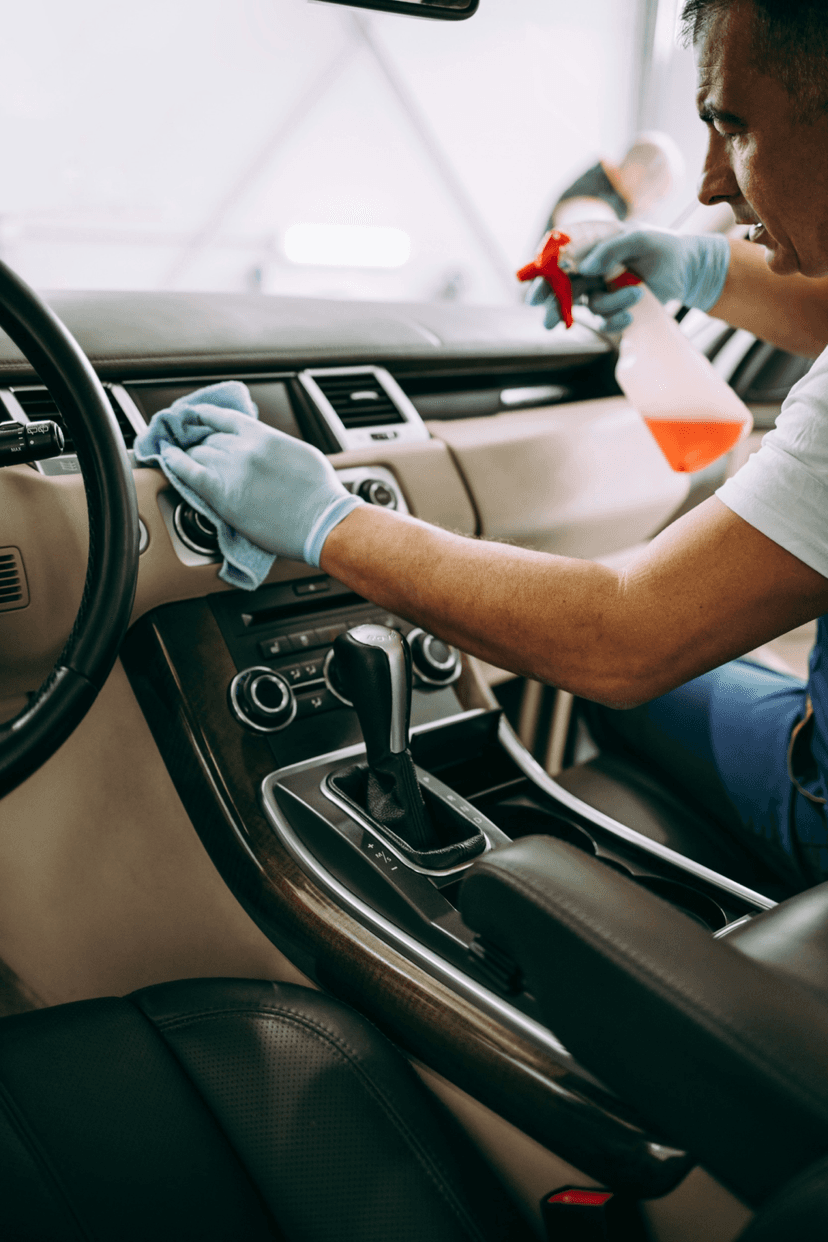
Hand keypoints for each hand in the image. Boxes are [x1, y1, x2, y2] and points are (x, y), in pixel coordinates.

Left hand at [162, 407, 362, 566]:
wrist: (322, 521)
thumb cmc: (320, 493)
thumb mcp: (299, 453)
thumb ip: (274, 444)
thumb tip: (261, 446)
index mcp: (263, 435)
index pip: (224, 418)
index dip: (206, 417)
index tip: (196, 417)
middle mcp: (243, 447)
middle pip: (208, 439)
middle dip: (201, 444)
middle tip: (195, 451)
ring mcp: (231, 469)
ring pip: (196, 453)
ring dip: (189, 456)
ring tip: (182, 459)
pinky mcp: (221, 494)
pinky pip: (186, 471)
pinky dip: (173, 462)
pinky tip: (166, 458)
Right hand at [529, 229, 730, 332]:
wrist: (687, 270)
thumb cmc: (663, 247)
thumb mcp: (640, 239)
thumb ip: (611, 249)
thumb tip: (585, 268)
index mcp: (589, 245)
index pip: (556, 259)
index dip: (541, 276)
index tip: (534, 295)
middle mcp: (589, 269)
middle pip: (561, 290)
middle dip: (554, 307)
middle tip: (549, 322)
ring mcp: (600, 291)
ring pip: (590, 307)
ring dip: (610, 305)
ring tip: (635, 294)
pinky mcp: (613, 310)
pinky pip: (605, 322)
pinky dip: (616, 320)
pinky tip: (631, 315)